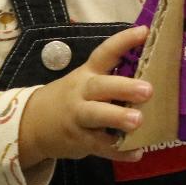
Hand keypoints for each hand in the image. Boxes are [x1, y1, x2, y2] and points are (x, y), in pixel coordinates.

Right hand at [16, 26, 152, 169]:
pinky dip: (118, 151)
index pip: (104, 53)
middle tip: (147, 90)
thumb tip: (155, 71)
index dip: (123, 41)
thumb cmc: (71, 98)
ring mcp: (78, 117)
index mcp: (87, 73)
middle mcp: (82, 93)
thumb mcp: (85, 81)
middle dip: (124, 87)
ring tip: (138, 121)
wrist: (31, 124)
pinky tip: (136, 152)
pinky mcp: (79, 141)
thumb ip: (112, 77)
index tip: (144, 32)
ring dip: (117, 117)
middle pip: (100, 87)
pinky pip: (100, 147)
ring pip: (96, 116)